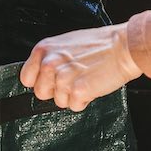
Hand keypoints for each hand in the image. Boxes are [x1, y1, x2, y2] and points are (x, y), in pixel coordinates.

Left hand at [20, 23, 142, 111]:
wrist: (124, 47)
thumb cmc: (100, 45)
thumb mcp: (66, 44)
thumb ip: (49, 58)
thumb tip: (40, 75)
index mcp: (44, 49)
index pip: (26, 78)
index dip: (39, 82)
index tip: (51, 81)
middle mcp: (50, 63)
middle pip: (41, 93)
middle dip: (56, 91)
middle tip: (72, 80)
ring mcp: (63, 78)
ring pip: (59, 101)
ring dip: (72, 95)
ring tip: (85, 79)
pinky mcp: (77, 91)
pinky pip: (74, 106)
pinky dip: (84, 100)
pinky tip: (92, 85)